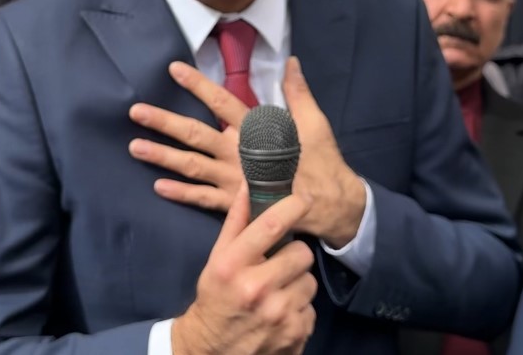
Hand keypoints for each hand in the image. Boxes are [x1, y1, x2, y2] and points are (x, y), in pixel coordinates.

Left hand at [129, 58, 367, 248]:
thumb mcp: (314, 122)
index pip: (221, 102)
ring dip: (162, 156)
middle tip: (135, 112)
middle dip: (164, 122)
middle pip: (195, 134)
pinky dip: (180, 193)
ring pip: (191, 166)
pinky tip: (158, 186)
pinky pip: (202, 199)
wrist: (329, 206)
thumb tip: (291, 62)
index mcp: (257, 130)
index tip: (174, 69)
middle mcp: (238, 153)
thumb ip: (298, 92)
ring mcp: (234, 180)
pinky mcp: (235, 204)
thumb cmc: (321, 162)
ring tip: (134, 147)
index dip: (197, 84)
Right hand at [172, 184, 316, 354]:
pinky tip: (280, 313)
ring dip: (297, 284)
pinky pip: (311, 307)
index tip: (305, 198)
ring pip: (310, 281)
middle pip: (301, 253)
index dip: (294, 206)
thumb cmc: (216, 298)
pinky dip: (299, 309)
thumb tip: (249, 184)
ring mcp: (279, 314)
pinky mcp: (296, 333)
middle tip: (279, 264)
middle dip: (293, 256)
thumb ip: (236, 222)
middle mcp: (256, 289)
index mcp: (232, 266)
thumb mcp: (217, 260)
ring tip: (277, 292)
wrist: (211, 350)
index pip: (271, 226)